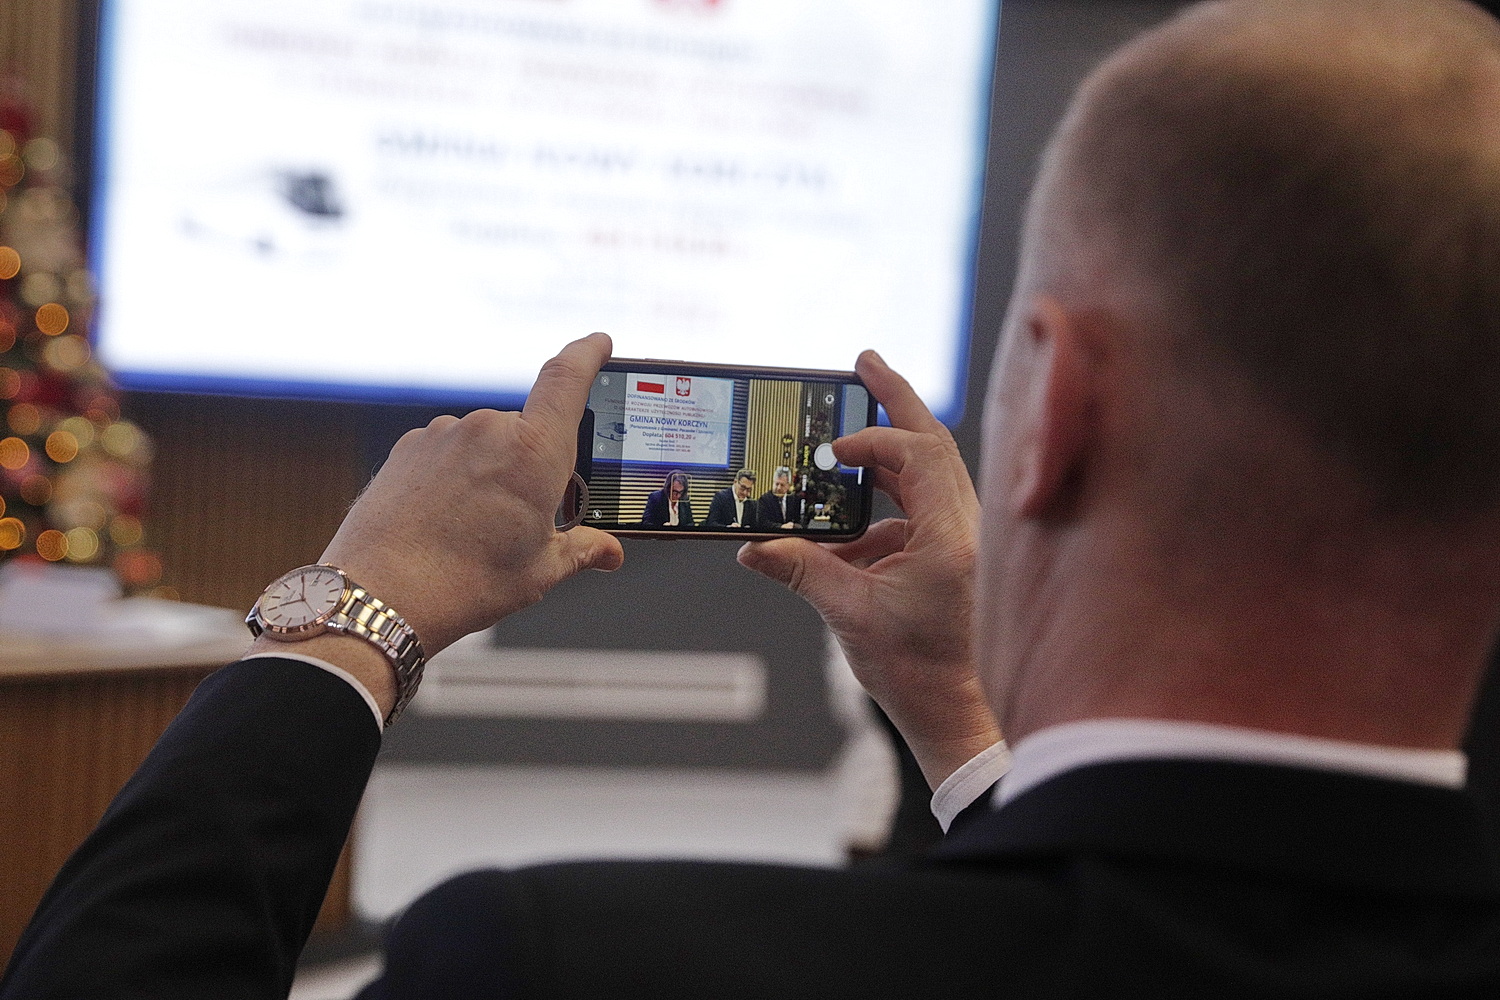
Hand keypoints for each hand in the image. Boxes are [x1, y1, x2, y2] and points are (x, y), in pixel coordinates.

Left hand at [251, 334, 624, 712]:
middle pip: (527, 431)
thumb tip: (608, 551)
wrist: (380, 597)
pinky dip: (456, 479)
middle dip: (534, 466)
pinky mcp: (409, 449)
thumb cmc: (464, 584)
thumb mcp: (539, 571)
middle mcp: (488, 429)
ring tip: (477, 532)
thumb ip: (580, 550)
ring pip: (486, 446)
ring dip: (492, 474)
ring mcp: (443, 435)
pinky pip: (448, 455)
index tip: (599, 343)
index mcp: (534, 451)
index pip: (568, 378)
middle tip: (527, 519)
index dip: (588, 353)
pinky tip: (446, 523)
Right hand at [738, 351, 999, 788]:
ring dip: (890, 447)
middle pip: (934, 442)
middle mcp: (968, 527)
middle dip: (896, 400)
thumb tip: (754, 547)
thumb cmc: (915, 670)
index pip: (917, 458)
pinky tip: (846, 518)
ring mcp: (966, 534)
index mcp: (950, 537)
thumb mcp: (848, 614)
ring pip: (931, 467)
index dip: (871, 445)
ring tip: (849, 428)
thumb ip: (801, 570)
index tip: (830, 453)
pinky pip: (919, 503)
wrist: (953, 707)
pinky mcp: (953, 548)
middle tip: (865, 363)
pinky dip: (884, 497)